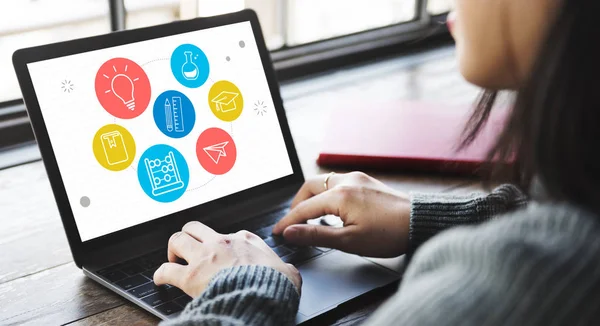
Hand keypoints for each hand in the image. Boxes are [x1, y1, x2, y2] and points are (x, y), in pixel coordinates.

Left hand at [154, 221, 301, 297]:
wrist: (262, 296)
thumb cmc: (275, 285)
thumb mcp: (288, 272)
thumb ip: (285, 268)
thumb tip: (289, 273)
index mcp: (245, 240)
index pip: (229, 234)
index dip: (222, 244)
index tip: (222, 253)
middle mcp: (221, 242)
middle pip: (195, 227)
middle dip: (189, 236)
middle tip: (188, 249)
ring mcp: (204, 257)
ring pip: (177, 239)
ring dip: (173, 249)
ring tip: (173, 259)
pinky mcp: (191, 276)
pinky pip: (166, 270)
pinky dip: (160, 274)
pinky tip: (160, 279)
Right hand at [272, 172, 410, 257]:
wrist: (420, 222)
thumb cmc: (389, 233)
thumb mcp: (349, 241)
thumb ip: (316, 235)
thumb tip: (291, 233)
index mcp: (340, 195)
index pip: (304, 208)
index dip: (288, 222)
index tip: (277, 232)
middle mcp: (346, 181)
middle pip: (309, 187)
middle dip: (297, 204)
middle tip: (293, 222)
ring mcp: (357, 178)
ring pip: (323, 182)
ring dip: (312, 197)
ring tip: (310, 217)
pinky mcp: (366, 181)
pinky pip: (337, 182)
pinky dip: (326, 194)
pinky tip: (331, 209)